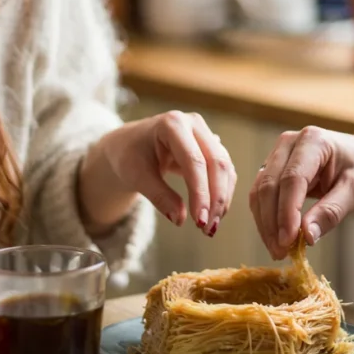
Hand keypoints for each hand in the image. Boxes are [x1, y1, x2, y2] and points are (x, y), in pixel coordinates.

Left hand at [81, 112, 236, 236]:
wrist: (128, 146)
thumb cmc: (129, 156)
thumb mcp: (137, 176)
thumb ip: (159, 196)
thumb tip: (180, 219)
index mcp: (172, 124)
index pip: (194, 161)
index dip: (200, 193)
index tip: (200, 221)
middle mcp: (194, 124)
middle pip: (216, 163)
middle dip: (215, 199)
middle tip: (208, 229)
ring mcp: (205, 133)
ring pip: (224, 168)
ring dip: (221, 199)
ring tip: (210, 227)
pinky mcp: (211, 146)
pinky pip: (224, 171)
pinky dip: (221, 194)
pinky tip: (214, 214)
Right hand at [249, 126, 353, 258]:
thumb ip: (332, 211)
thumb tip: (307, 236)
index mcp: (314, 140)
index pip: (293, 178)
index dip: (287, 212)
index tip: (288, 241)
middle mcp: (290, 143)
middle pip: (270, 184)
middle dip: (272, 221)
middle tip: (281, 252)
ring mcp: (278, 154)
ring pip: (259, 192)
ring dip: (265, 223)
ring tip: (278, 250)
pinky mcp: (273, 169)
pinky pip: (261, 196)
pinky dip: (266, 219)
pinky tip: (276, 239)